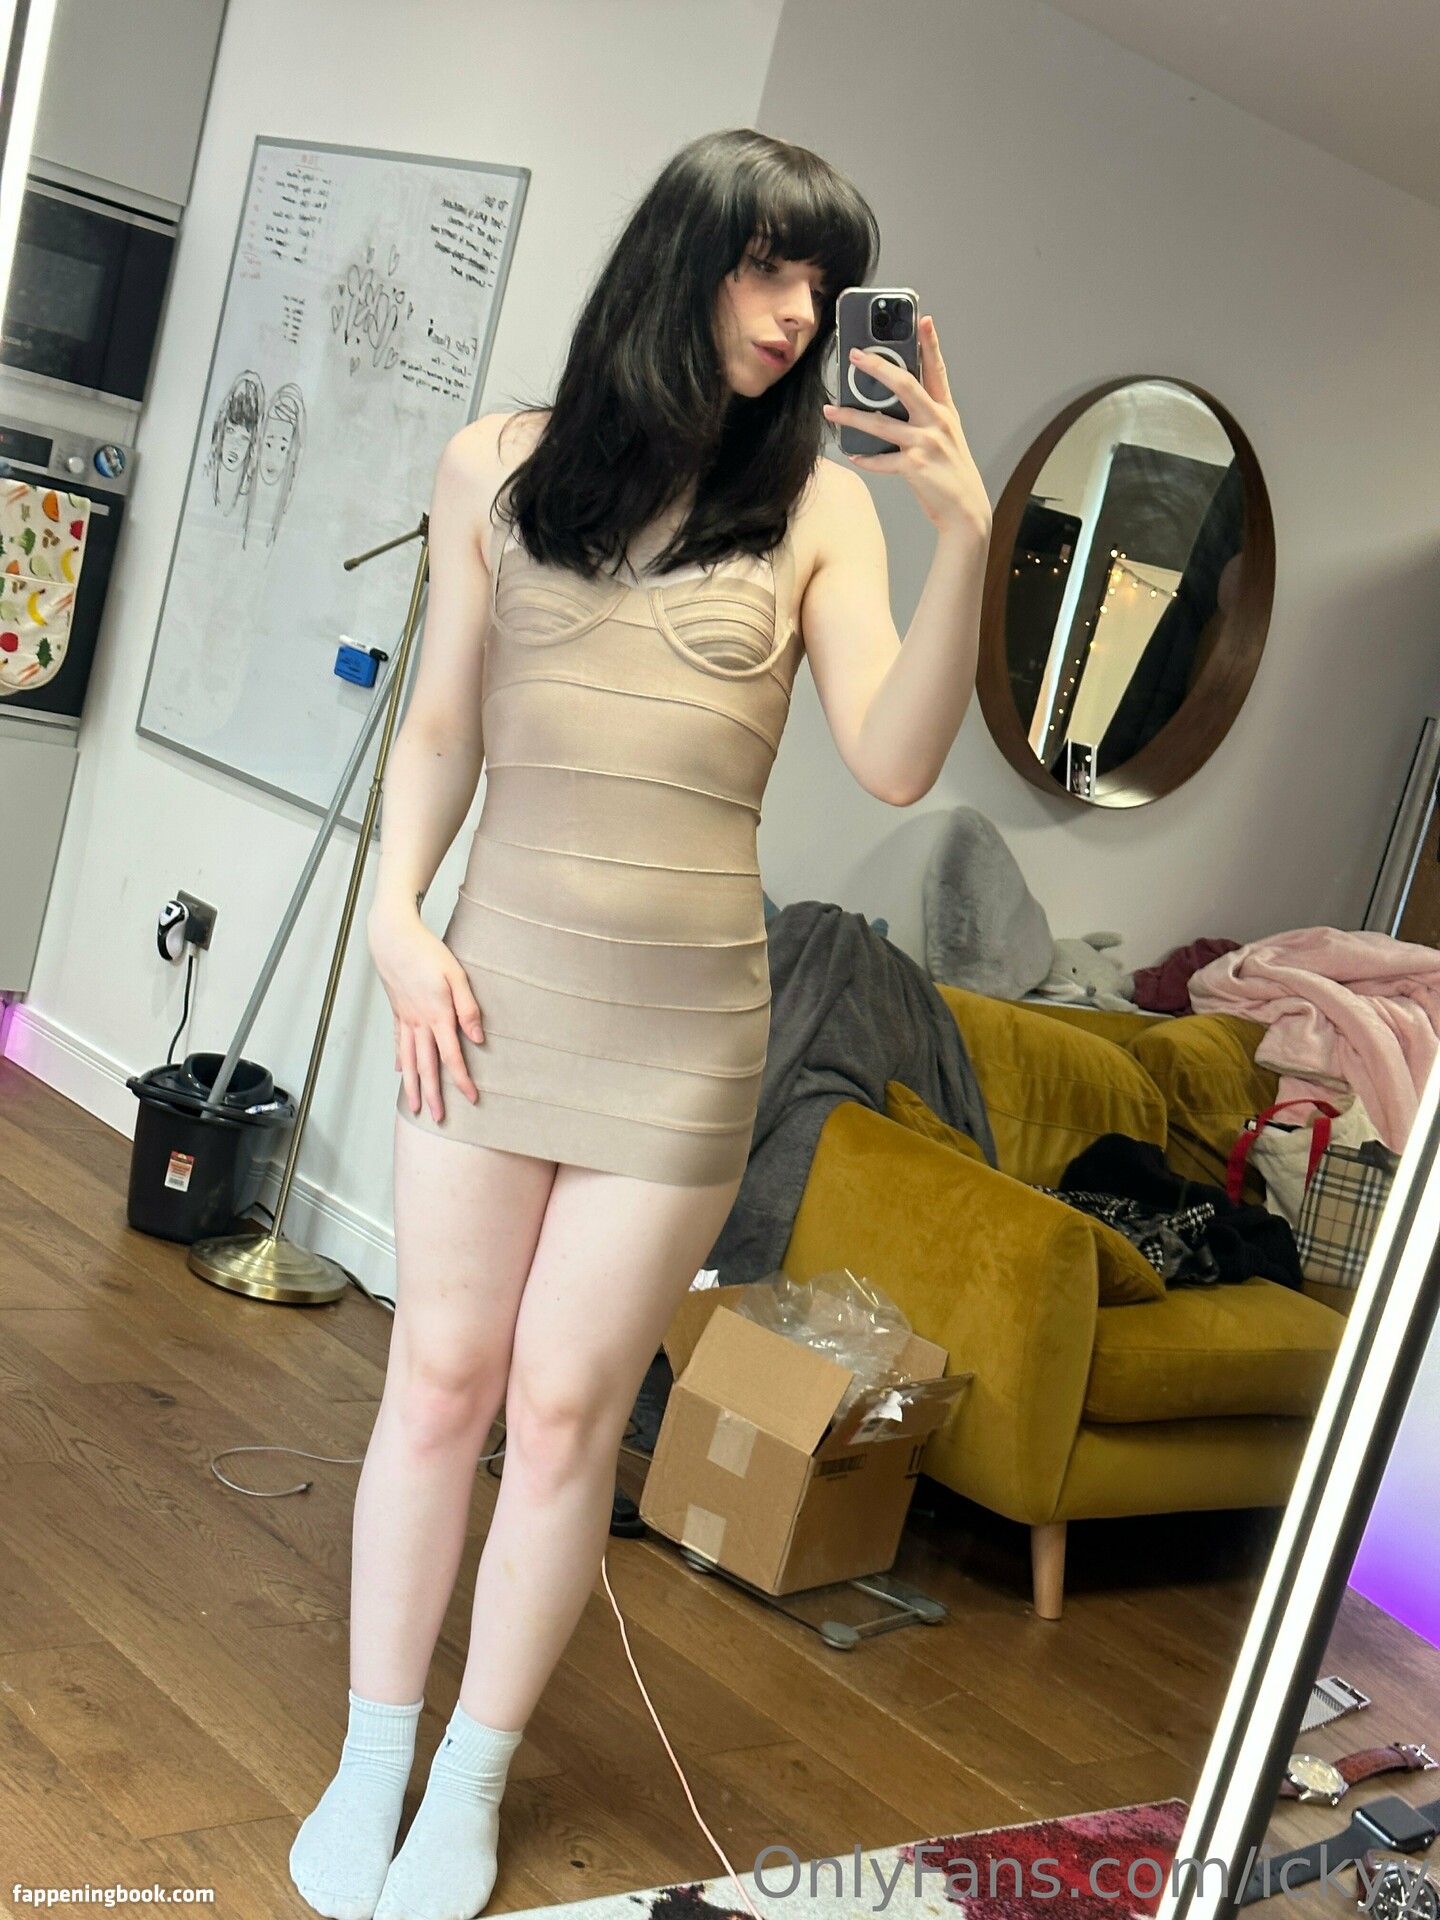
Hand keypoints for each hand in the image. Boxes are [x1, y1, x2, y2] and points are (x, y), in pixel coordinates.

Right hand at [367, 902, 484, 1122]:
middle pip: (426, 1066)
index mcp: (437, 1015)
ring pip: (408, 1060)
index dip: (461, 1079)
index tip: (470, 1098)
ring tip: (415, 1106)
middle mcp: (418, 1022)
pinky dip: (399, 1059)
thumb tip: (478, 1039)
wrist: (393, 937)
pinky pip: (398, 1041)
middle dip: (433, 1094)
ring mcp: (405, 1018)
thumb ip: (468, 1008)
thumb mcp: (456, 975)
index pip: (451, 1056)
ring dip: (412, 1085)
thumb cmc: (428, 952)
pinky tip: (399, 1071)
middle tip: (439, 1118)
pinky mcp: (397, 1010)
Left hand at [822, 315, 991, 536]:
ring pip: (881, 423)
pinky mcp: (914, 466)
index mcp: (945, 412)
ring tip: (831, 409)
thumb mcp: (946, 437)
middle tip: (855, 355)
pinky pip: (881, 459)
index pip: (937, 370)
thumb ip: (925, 417)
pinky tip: (851, 454)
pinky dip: (865, 458)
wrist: (966, 511)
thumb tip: (891, 405)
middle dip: (877, 367)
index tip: (923, 319)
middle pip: (905, 385)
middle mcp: (937, 422)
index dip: (930, 343)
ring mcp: (925, 443)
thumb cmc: (952, 473)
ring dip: (851, 416)